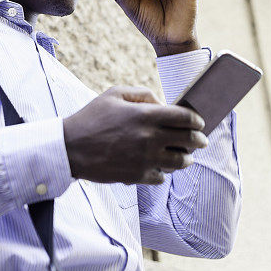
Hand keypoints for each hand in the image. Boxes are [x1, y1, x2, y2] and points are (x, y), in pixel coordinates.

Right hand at [62, 86, 207, 184]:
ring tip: (184, 156)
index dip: (197, 120)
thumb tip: (163, 104)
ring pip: (179, 162)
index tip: (199, 122)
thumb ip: (143, 94)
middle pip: (188, 141)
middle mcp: (150, 138)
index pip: (185, 118)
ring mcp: (145, 159)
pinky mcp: (137, 175)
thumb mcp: (115, 93)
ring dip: (185, 159)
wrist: (70, 147)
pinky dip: (163, 172)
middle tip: (200, 141)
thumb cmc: (92, 117)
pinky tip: (159, 166)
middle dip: (198, 140)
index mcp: (146, 115)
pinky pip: (161, 177)